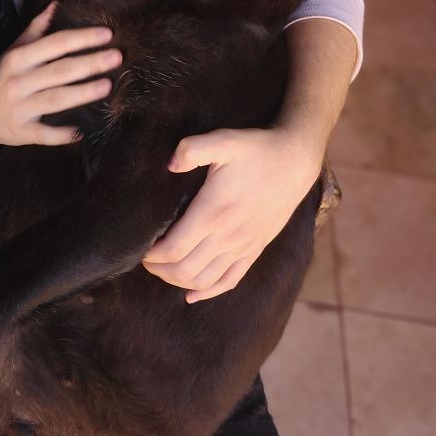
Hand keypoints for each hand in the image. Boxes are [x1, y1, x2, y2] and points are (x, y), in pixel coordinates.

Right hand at [0, 3, 121, 148]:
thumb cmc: (1, 79)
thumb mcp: (13, 52)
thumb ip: (35, 30)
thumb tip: (56, 5)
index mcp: (17, 59)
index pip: (54, 44)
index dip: (81, 38)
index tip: (107, 34)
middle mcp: (18, 82)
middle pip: (60, 71)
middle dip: (90, 63)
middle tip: (117, 57)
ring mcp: (19, 108)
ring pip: (56, 99)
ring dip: (83, 93)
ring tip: (108, 86)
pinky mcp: (20, 132)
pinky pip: (45, 134)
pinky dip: (62, 135)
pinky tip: (82, 132)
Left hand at [142, 127, 321, 301]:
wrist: (294, 161)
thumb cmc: (255, 149)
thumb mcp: (222, 140)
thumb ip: (191, 150)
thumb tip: (169, 165)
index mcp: (213, 213)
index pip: (174, 250)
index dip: (152, 255)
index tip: (140, 247)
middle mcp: (228, 237)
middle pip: (184, 270)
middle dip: (159, 270)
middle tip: (145, 259)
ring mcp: (243, 247)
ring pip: (204, 281)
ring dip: (178, 281)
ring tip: (163, 269)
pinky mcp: (255, 250)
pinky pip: (229, 281)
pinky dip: (207, 292)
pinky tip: (192, 295)